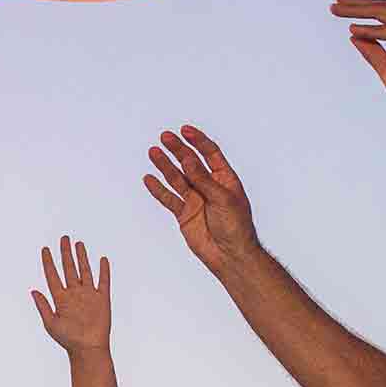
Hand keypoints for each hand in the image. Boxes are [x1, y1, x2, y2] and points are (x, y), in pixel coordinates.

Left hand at [32, 236, 113, 352]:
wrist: (88, 349)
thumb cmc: (68, 340)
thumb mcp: (51, 323)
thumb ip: (43, 306)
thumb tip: (33, 291)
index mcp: (60, 298)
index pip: (53, 275)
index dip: (48, 262)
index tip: (45, 249)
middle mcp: (74, 294)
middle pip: (69, 268)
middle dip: (65, 253)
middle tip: (63, 238)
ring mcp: (88, 295)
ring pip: (85, 271)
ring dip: (82, 257)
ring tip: (79, 244)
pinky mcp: (102, 299)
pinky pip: (103, 281)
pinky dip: (103, 270)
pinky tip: (102, 259)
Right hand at [140, 128, 262, 272]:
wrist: (230, 255)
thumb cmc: (236, 227)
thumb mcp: (222, 198)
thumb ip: (203, 179)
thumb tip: (188, 159)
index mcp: (224, 179)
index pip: (210, 154)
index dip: (198, 141)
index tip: (185, 130)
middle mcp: (208, 186)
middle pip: (190, 163)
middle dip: (178, 149)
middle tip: (165, 137)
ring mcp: (195, 199)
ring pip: (177, 178)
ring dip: (165, 165)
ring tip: (153, 152)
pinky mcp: (184, 214)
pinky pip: (168, 199)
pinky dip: (158, 189)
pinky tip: (149, 179)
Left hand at [334, 0, 385, 123]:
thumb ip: (373, 52)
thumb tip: (354, 36)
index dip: (365, 10)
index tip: (343, 10)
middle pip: (384, 7)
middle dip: (357, 4)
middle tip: (336, 1)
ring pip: (383, 10)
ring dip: (357, 8)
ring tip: (336, 7)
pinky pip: (385, 28)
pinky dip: (368, 30)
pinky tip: (352, 29)